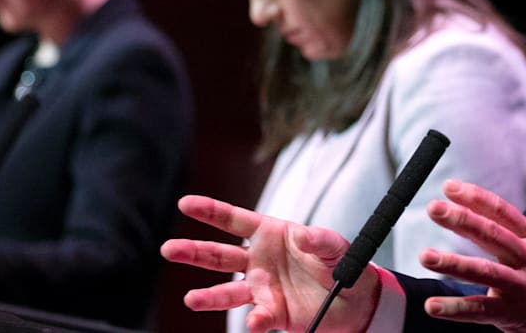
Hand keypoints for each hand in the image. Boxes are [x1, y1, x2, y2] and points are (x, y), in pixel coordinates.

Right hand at [160, 195, 379, 332]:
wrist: (356, 300)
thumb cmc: (339, 264)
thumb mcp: (335, 246)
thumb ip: (319, 239)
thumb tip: (303, 234)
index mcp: (270, 234)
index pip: (233, 219)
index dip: (210, 211)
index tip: (185, 204)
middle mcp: (259, 261)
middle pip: (219, 254)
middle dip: (194, 251)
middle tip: (170, 249)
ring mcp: (262, 288)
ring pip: (227, 291)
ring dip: (209, 295)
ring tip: (191, 299)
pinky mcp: (273, 313)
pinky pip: (258, 316)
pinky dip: (254, 320)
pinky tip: (252, 321)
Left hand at [420, 179, 525, 332]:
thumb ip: (506, 227)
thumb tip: (468, 206)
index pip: (501, 211)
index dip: (475, 197)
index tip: (450, 188)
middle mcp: (525, 257)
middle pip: (491, 234)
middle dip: (461, 220)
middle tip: (435, 209)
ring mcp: (518, 285)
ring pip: (484, 271)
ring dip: (453, 263)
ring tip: (427, 256)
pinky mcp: (511, 312)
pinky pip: (479, 309)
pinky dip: (455, 308)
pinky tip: (434, 305)